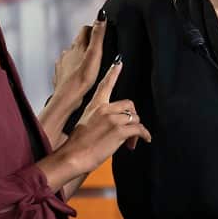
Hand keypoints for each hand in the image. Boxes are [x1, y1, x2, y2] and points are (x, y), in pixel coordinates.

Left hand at [51, 12, 106, 101]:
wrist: (67, 97)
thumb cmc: (82, 78)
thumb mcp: (94, 55)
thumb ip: (98, 36)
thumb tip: (101, 17)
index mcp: (77, 46)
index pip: (85, 30)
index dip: (94, 29)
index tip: (101, 32)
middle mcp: (68, 52)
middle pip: (78, 42)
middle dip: (87, 42)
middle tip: (97, 48)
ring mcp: (62, 63)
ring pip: (72, 54)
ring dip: (80, 55)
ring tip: (89, 62)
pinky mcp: (61, 74)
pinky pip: (67, 67)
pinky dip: (73, 67)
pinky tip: (78, 74)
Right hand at [60, 58, 150, 174]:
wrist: (73, 156)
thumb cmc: (77, 145)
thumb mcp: (86, 124)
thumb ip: (101, 119)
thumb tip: (114, 126)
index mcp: (95, 106)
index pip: (105, 85)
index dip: (112, 73)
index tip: (118, 63)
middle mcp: (104, 109)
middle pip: (129, 105)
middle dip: (132, 117)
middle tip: (130, 132)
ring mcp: (112, 119)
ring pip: (135, 118)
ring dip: (136, 131)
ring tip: (130, 142)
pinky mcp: (119, 130)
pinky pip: (139, 129)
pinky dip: (144, 135)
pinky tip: (144, 139)